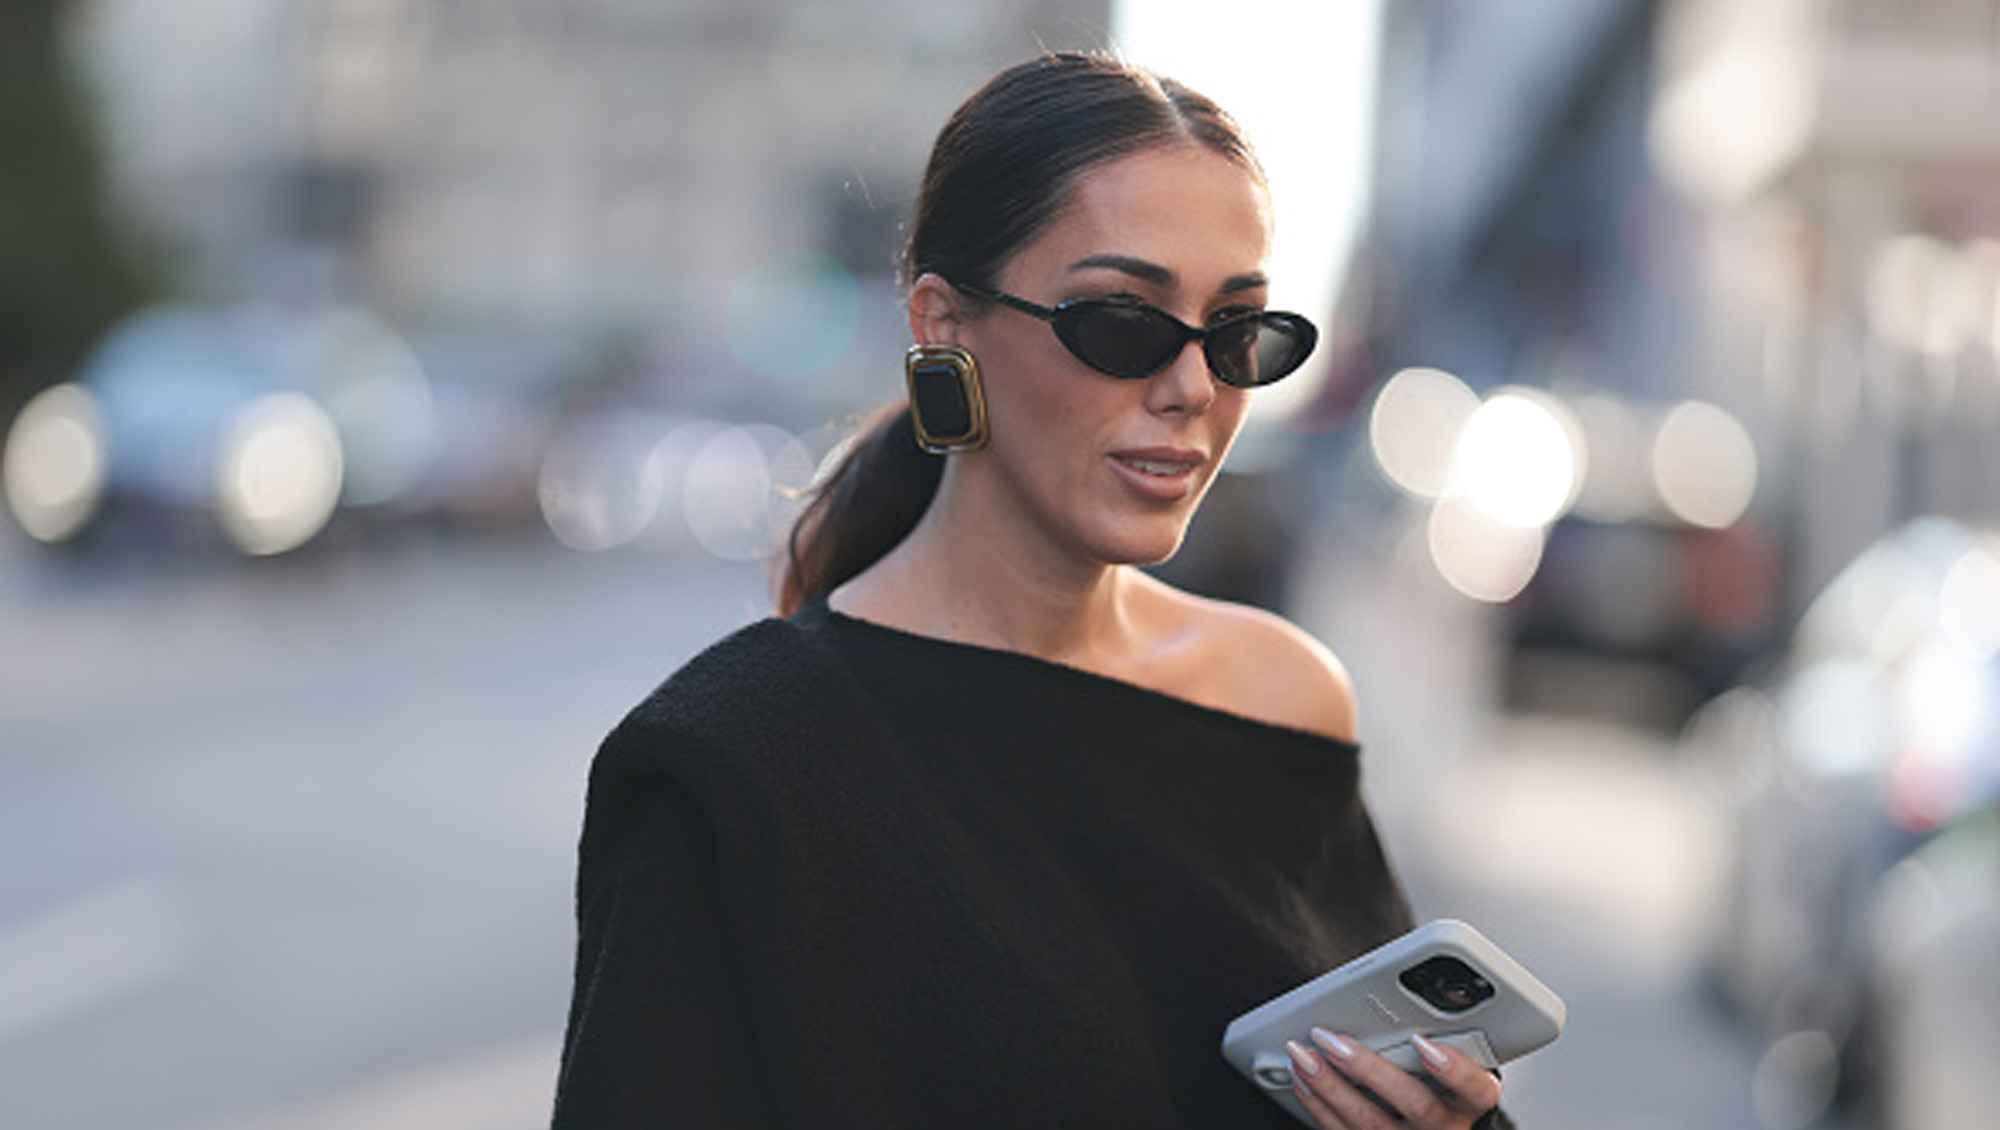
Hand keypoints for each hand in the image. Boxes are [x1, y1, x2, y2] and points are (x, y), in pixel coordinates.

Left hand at [1285, 1029, 1501, 1128]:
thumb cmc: (1441, 1085)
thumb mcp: (1456, 1062)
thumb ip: (1442, 1035)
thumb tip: (1396, 993)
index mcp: (1470, 1101)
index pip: (1475, 1087)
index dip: (1452, 1067)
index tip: (1422, 1041)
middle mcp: (1444, 1127)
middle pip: (1414, 1103)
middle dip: (1368, 1069)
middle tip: (1332, 1040)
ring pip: (1368, 1121)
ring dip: (1328, 1085)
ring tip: (1301, 1054)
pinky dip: (1316, 1103)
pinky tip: (1300, 1078)